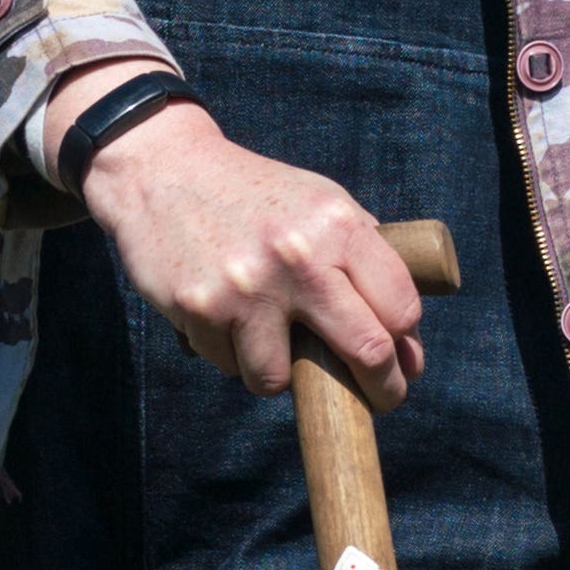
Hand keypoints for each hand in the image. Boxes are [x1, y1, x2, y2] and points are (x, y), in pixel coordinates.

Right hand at [62, 74, 425, 407]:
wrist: (162, 169)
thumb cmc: (256, 196)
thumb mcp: (322, 204)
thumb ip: (367, 262)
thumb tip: (406, 352)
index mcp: (338, 225)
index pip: (401, 309)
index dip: (406, 349)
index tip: (400, 366)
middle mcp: (298, 256)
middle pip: (367, 352)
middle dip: (381, 390)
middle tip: (375, 399)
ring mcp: (246, 287)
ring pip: (282, 379)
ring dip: (280, 374)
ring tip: (269, 341)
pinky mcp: (199, 309)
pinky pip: (230, 365)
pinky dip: (231, 352)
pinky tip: (223, 315)